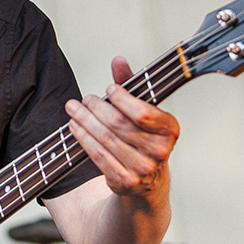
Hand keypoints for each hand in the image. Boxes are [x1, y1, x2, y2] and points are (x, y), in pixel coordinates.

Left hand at [64, 57, 179, 197]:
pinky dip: (84, 139)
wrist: (148, 183)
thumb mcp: (143, 112)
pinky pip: (99, 156)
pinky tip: (75, 128)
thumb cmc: (144, 138)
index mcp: (170, 129)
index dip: (123, 99)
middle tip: (84, 99)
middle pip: (119, 125)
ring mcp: (143, 169)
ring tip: (73, 110)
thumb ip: (131, 86)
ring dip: (85, 122)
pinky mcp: (126, 181)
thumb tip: (118, 60)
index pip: (143, 112)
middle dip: (97, 109)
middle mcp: (159, 151)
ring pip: (106, 140)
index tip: (109, 89)